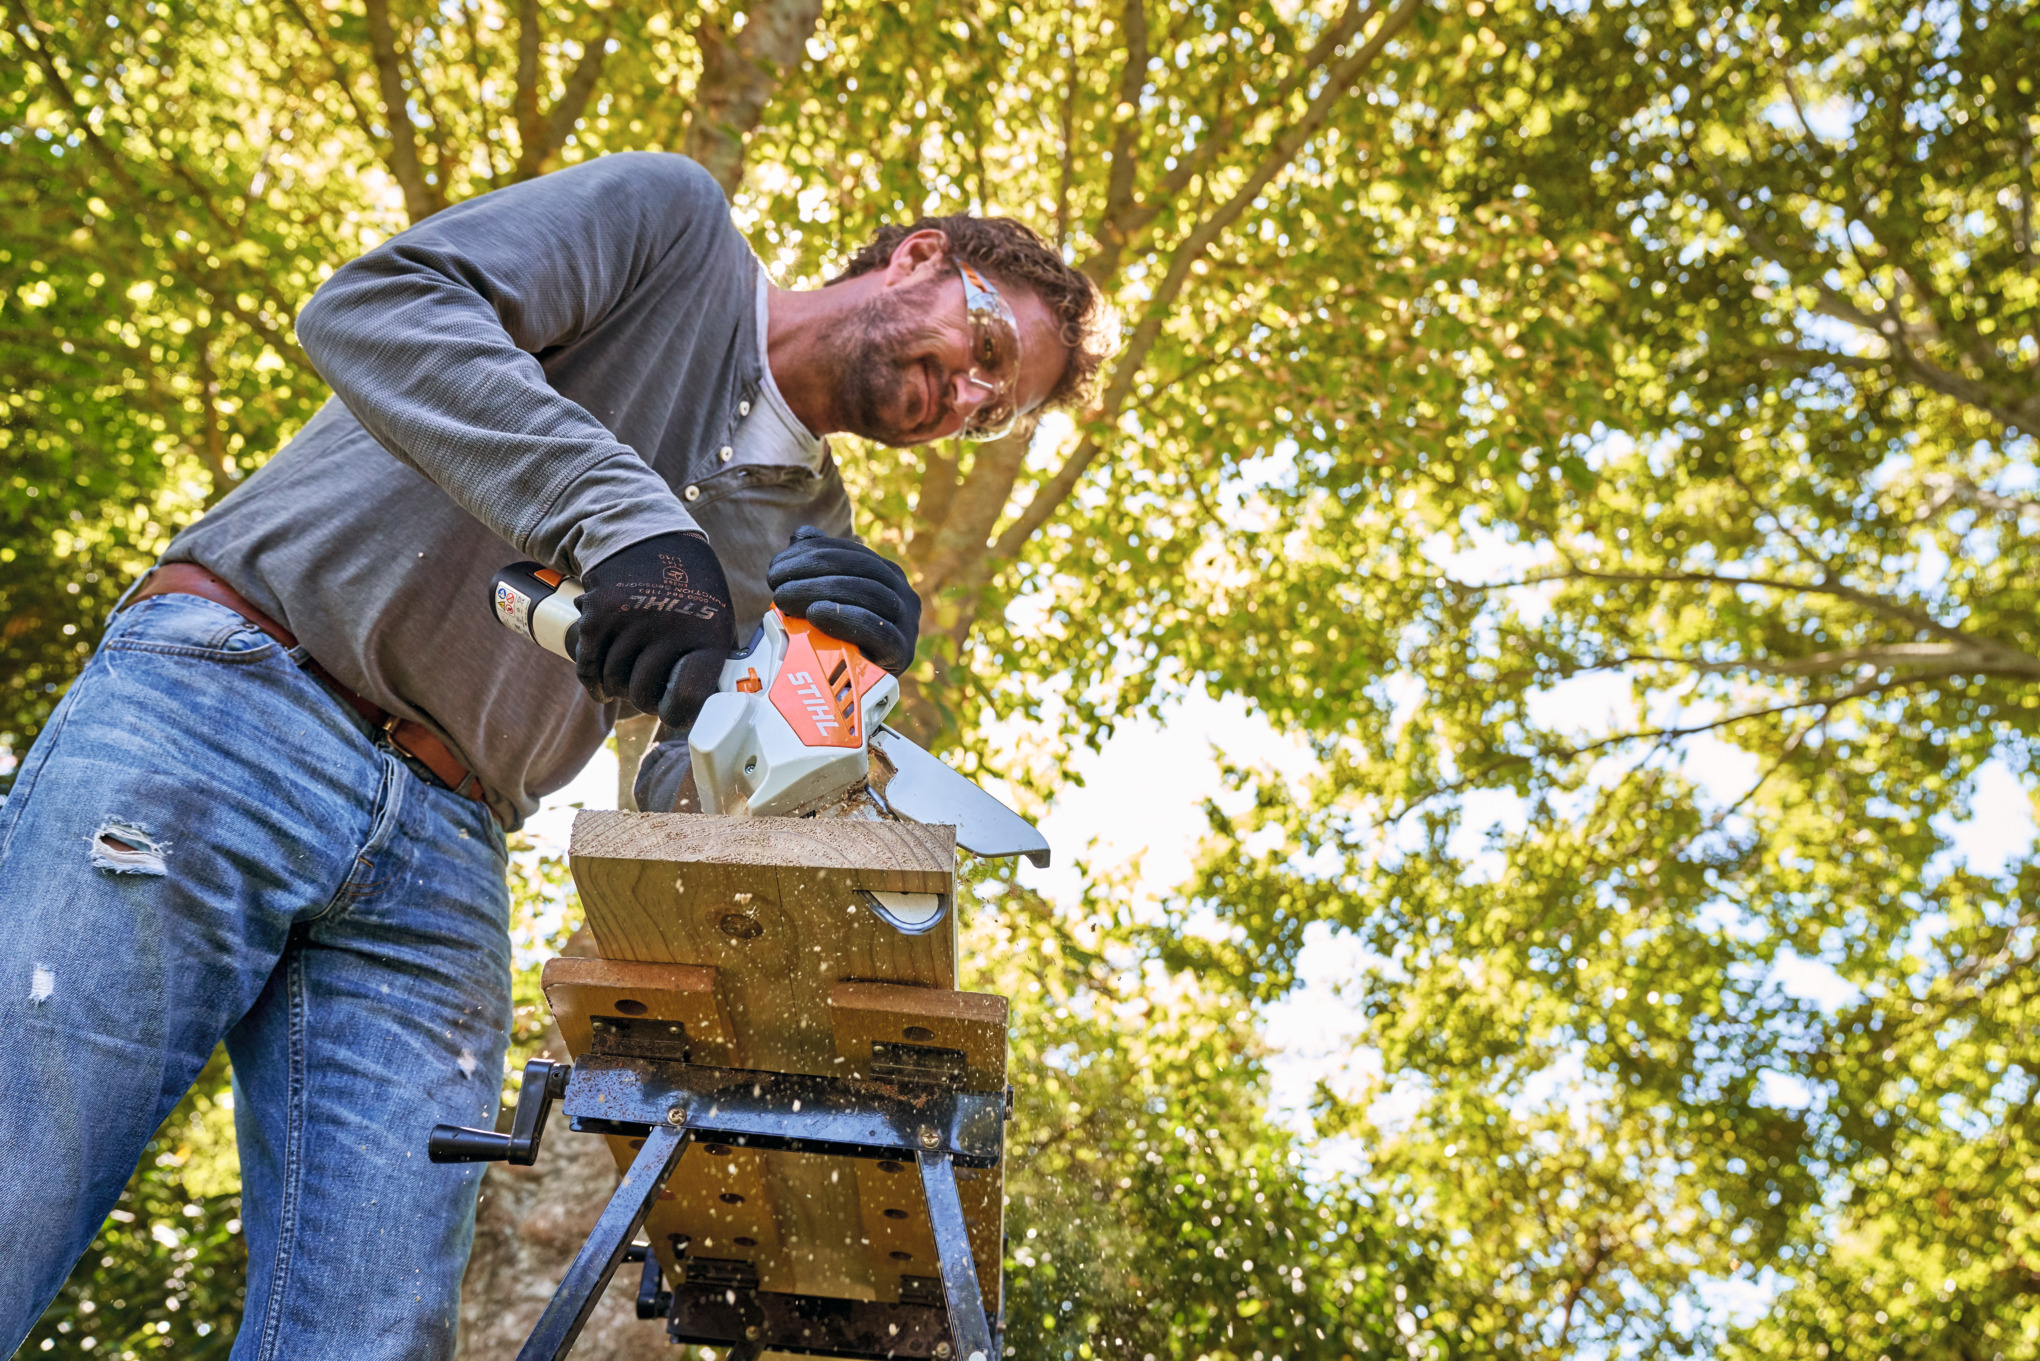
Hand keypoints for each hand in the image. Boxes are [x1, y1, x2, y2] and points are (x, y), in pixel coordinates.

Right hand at [571, 532, 734, 726]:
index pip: (687, 698)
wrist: (650, 536)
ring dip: (619, 688)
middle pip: (643, 694)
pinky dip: (594, 683)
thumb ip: (714, 660)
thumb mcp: (718, 618)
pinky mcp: (599, 615)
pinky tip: (603, 690)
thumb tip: (715, 707)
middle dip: (644, 700)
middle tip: (647, 693)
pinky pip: (588, 666)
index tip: (673, 712)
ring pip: (614, 682)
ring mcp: (631, 621)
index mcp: (708, 635)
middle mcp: (669, 628)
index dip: (678, 715)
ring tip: (628, 681)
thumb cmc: (691, 587)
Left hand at [766, 526, 921, 673]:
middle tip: (775, 583)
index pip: (852, 552)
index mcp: (888, 576)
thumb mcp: (822, 600)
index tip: (776, 565)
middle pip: (863, 569)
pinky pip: (880, 631)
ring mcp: (908, 625)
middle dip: (814, 569)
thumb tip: (802, 534)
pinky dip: (847, 618)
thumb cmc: (834, 642)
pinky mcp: (903, 654)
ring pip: (871, 595)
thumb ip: (816, 567)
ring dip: (822, 591)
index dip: (813, 552)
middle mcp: (904, 595)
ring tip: (784, 599)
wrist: (850, 693)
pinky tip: (816, 614)